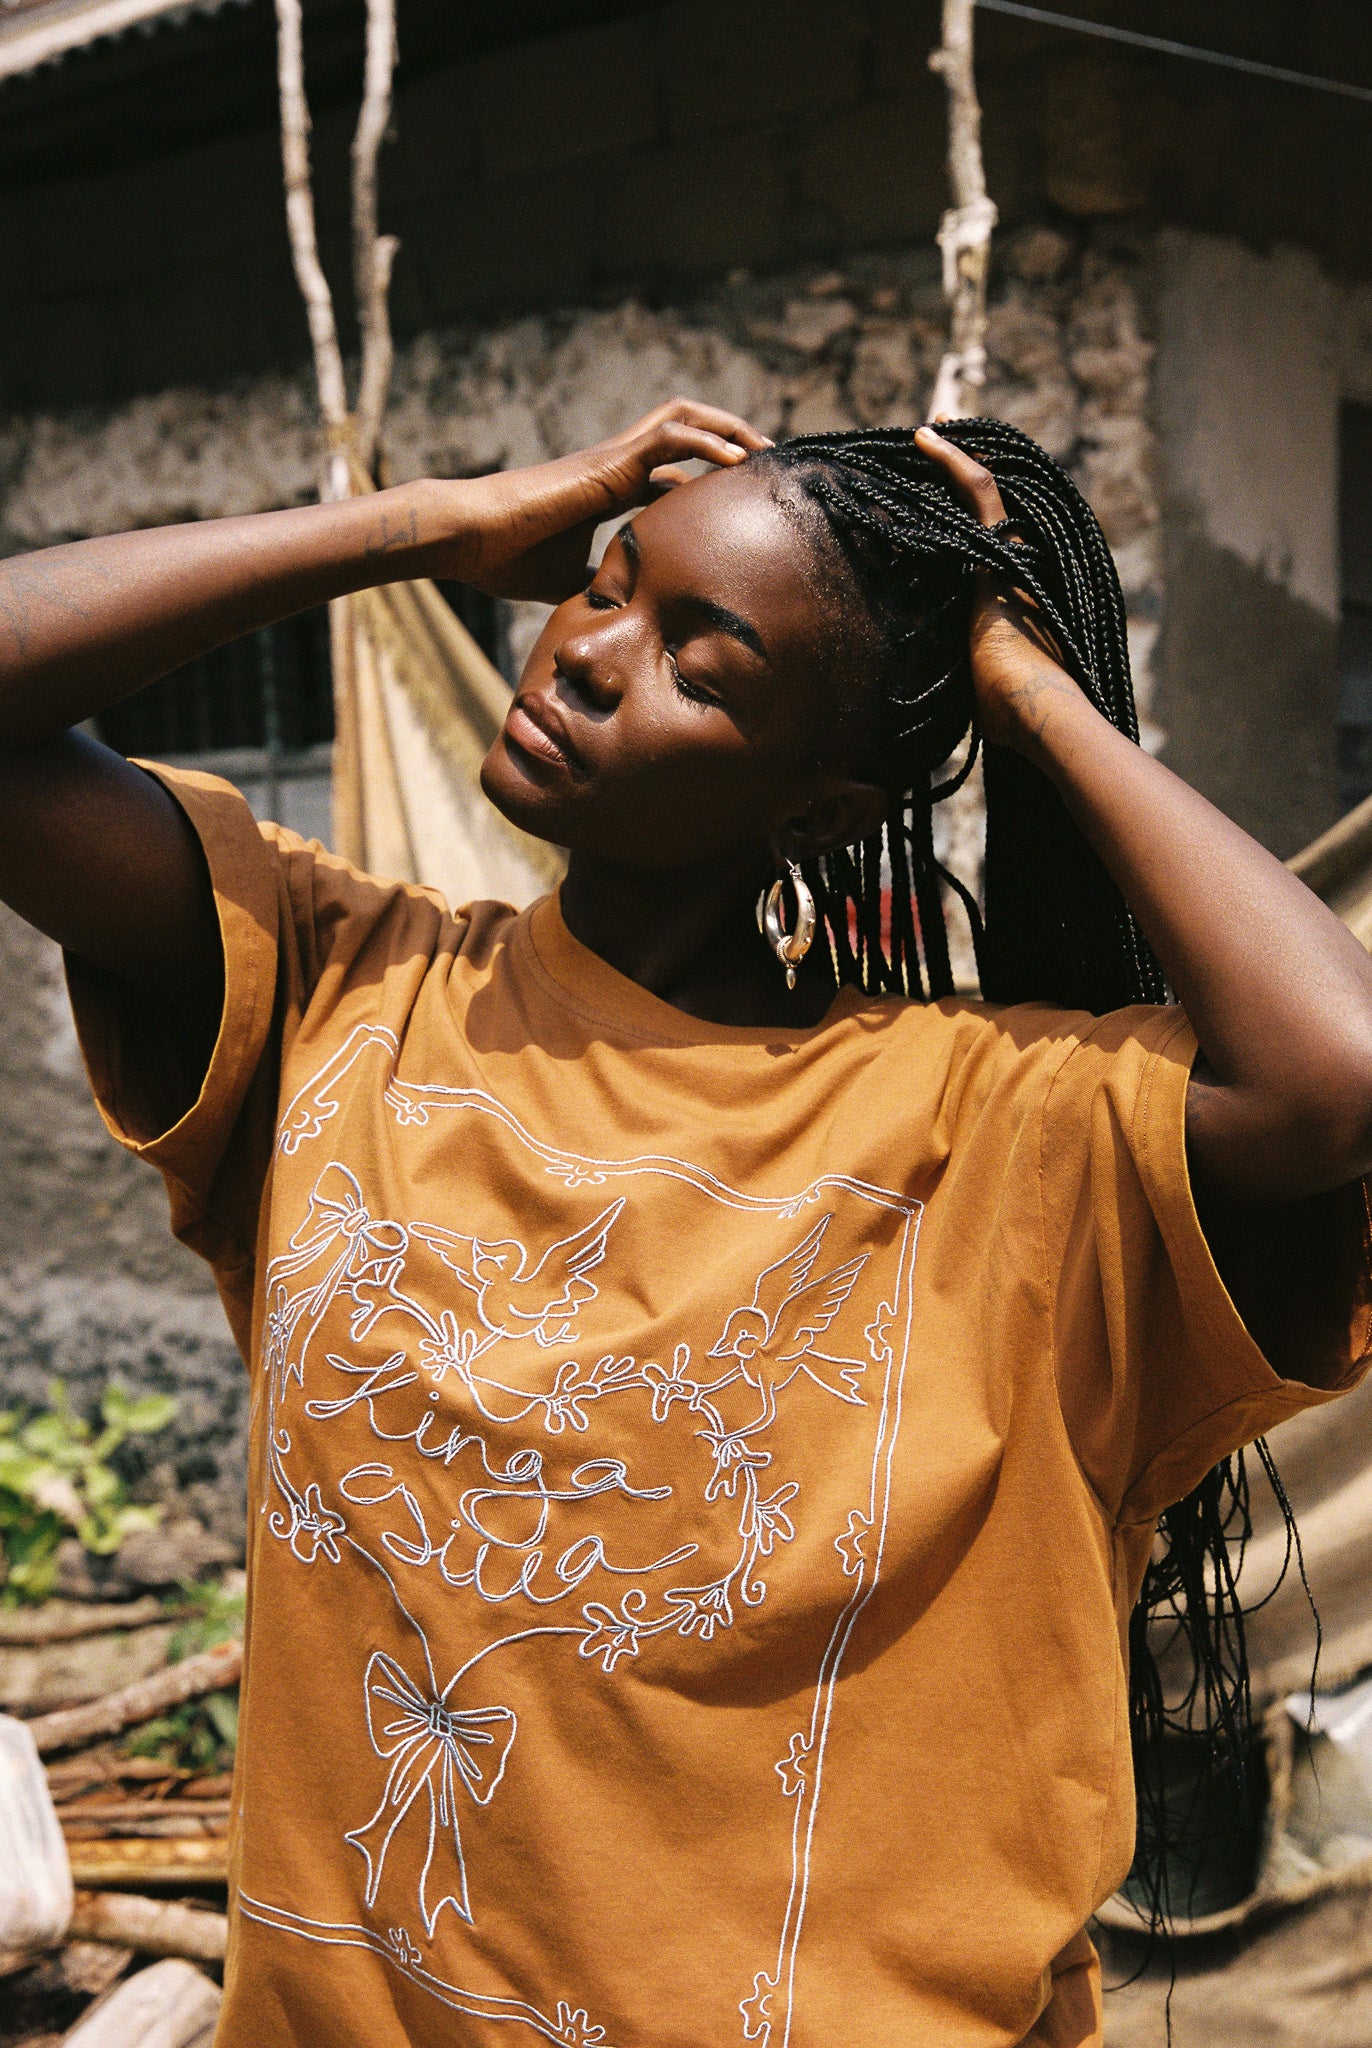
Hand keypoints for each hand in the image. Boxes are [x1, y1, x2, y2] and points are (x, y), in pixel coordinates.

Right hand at [444, 399, 773, 604]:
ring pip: (683, 419)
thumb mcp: (567, 582)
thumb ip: (598, 586)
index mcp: (609, 489)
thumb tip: (620, 616)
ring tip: (764, 450)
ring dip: (728, 428)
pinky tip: (738, 458)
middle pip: (685, 432)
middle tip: (766, 462)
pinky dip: (708, 442)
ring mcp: (613, 458)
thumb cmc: (507, 558)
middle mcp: (616, 466)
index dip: (708, 479)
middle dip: (729, 438)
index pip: (671, 473)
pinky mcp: (610, 462)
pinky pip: (670, 438)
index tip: (742, 499)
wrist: (474, 539)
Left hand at [913, 423, 1077, 755]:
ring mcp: (1017, 553)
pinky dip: (952, 460)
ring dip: (956, 457)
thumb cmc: (1015, 716)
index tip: (949, 492)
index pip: (996, 538)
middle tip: (937, 439)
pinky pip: (977, 489)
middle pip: (993, 504)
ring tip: (931, 429)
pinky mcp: (1001, 549)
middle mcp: (1024, 563)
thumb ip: (979, 684)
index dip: (972, 513)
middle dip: (965, 471)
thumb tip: (978, 713)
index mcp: (1018, 592)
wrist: (1037, 711)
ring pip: (985, 488)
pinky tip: (925, 436)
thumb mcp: (989, 691)